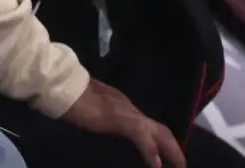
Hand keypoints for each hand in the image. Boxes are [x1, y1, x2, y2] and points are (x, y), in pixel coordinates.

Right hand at [61, 79, 184, 167]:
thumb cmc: (70, 98)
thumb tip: (105, 126)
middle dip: (174, 149)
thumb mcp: (91, 109)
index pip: (148, 124)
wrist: (61, 86)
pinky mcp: (121, 119)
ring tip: (180, 167)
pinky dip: (151, 152)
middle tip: (182, 166)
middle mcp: (129, 108)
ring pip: (158, 132)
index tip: (168, 154)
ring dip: (172, 152)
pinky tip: (156, 166)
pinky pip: (141, 137)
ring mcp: (126, 112)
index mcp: (122, 106)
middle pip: (160, 129)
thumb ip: (101, 116)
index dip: (160, 139)